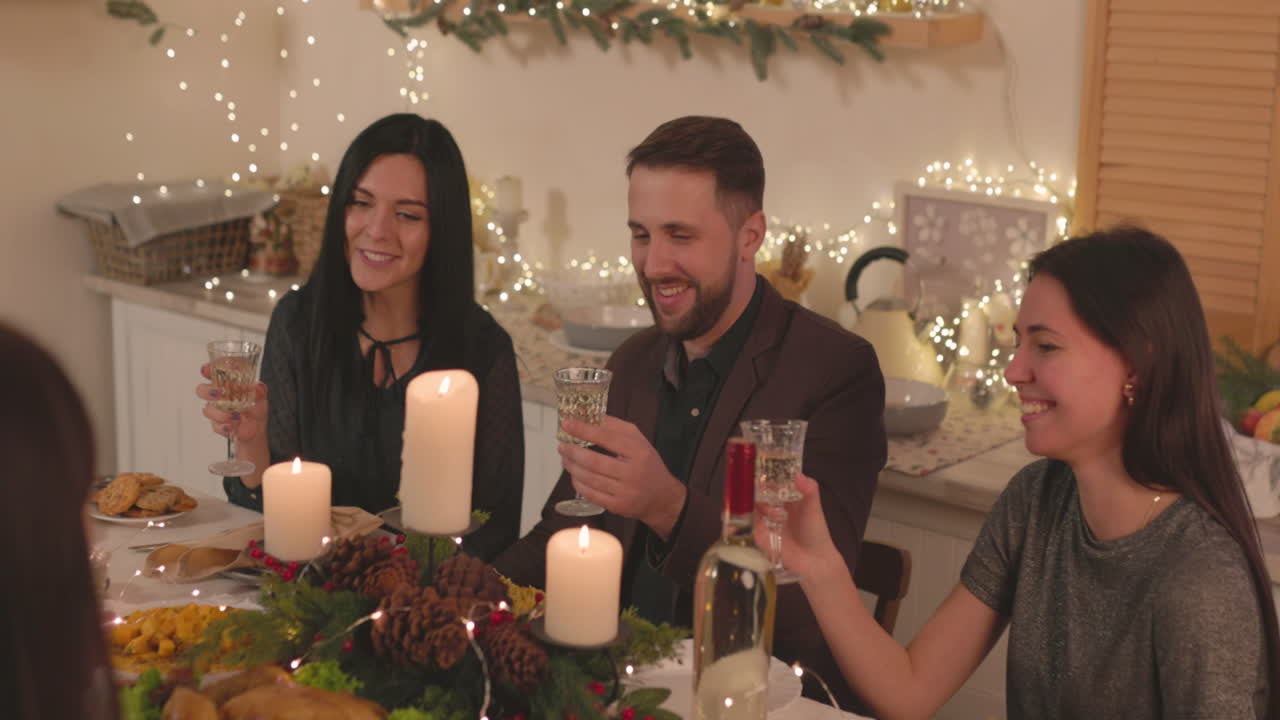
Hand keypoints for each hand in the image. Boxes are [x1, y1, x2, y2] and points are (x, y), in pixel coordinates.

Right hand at [196, 363, 267, 444]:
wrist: (257, 429)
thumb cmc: (255, 408)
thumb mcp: (261, 397)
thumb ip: (259, 390)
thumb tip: (257, 386)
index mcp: (226, 384)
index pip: (213, 373)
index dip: (207, 369)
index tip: (206, 369)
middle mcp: (219, 396)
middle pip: (202, 390)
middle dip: (208, 391)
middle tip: (219, 393)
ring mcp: (217, 410)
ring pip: (208, 410)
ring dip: (221, 413)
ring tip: (236, 416)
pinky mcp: (218, 425)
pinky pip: (216, 426)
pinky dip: (224, 426)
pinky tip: (232, 425)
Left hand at [558, 416, 685, 537]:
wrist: (661, 497)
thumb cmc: (647, 465)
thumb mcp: (639, 441)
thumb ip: (616, 428)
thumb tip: (591, 417)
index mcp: (639, 452)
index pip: (607, 438)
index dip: (584, 430)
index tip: (568, 424)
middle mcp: (632, 472)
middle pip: (594, 461)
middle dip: (573, 452)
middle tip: (562, 445)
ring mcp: (625, 491)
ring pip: (590, 478)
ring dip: (573, 467)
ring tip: (565, 458)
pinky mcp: (618, 506)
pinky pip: (591, 494)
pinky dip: (578, 483)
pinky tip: (574, 475)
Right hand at [754, 473, 842, 582]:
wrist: (812, 560)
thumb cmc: (815, 531)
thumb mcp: (813, 507)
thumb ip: (809, 489)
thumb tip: (798, 474)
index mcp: (787, 500)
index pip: (773, 485)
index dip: (766, 478)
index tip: (758, 469)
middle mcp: (774, 509)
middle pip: (758, 495)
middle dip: (753, 489)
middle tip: (747, 481)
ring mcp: (765, 522)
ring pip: (751, 507)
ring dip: (748, 501)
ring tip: (746, 497)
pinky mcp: (758, 534)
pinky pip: (747, 523)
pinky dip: (744, 516)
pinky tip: (744, 511)